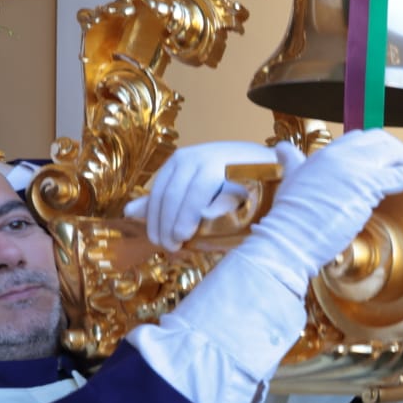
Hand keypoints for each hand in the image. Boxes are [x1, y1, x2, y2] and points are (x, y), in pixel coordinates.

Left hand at [124, 140, 296, 251]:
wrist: (274, 170)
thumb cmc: (232, 184)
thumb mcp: (192, 192)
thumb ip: (165, 201)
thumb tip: (128, 211)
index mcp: (179, 162)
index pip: (158, 192)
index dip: (154, 218)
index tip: (157, 241)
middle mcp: (194, 156)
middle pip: (171, 194)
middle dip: (166, 223)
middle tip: (170, 246)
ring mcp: (215, 159)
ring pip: (190, 193)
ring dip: (182, 219)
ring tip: (181, 240)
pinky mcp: (235, 166)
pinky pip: (216, 190)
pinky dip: (207, 209)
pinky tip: (203, 225)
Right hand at [244, 130, 402, 283]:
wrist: (285, 240)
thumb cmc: (289, 221)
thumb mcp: (289, 182)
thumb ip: (292, 162)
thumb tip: (282, 149)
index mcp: (325, 152)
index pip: (364, 139)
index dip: (387, 149)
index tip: (400, 161)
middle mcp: (340, 153)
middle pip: (385, 142)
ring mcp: (353, 167)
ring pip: (397, 155)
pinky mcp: (365, 184)